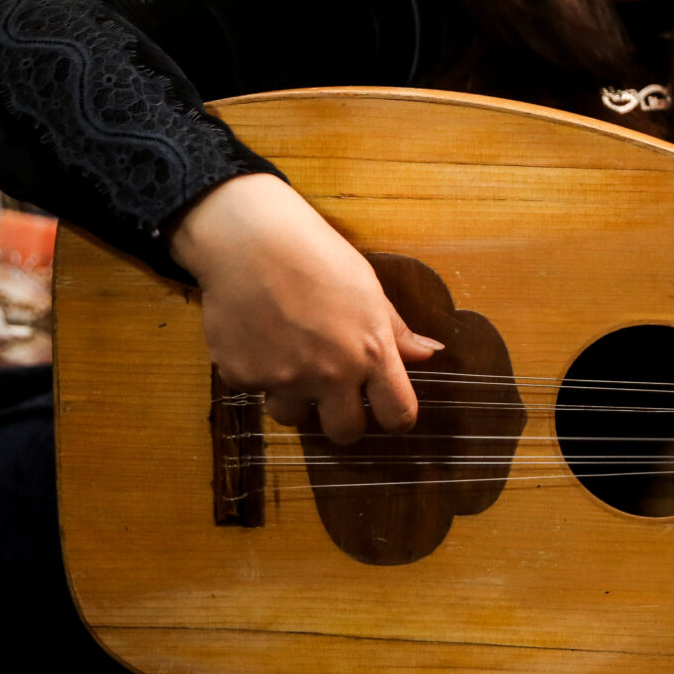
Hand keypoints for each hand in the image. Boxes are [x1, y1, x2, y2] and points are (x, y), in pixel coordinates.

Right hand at [169, 173, 440, 444]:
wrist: (249, 240)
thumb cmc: (316, 255)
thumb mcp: (368, 288)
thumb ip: (396, 331)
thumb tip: (430, 353)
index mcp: (371, 353)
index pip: (399, 415)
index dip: (396, 418)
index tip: (387, 410)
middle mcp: (331, 375)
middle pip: (345, 433)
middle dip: (342, 418)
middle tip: (334, 391)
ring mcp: (284, 381)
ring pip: (294, 416)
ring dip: (294, 396)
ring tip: (288, 353)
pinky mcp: (243, 378)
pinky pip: (256, 390)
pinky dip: (257, 371)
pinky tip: (257, 335)